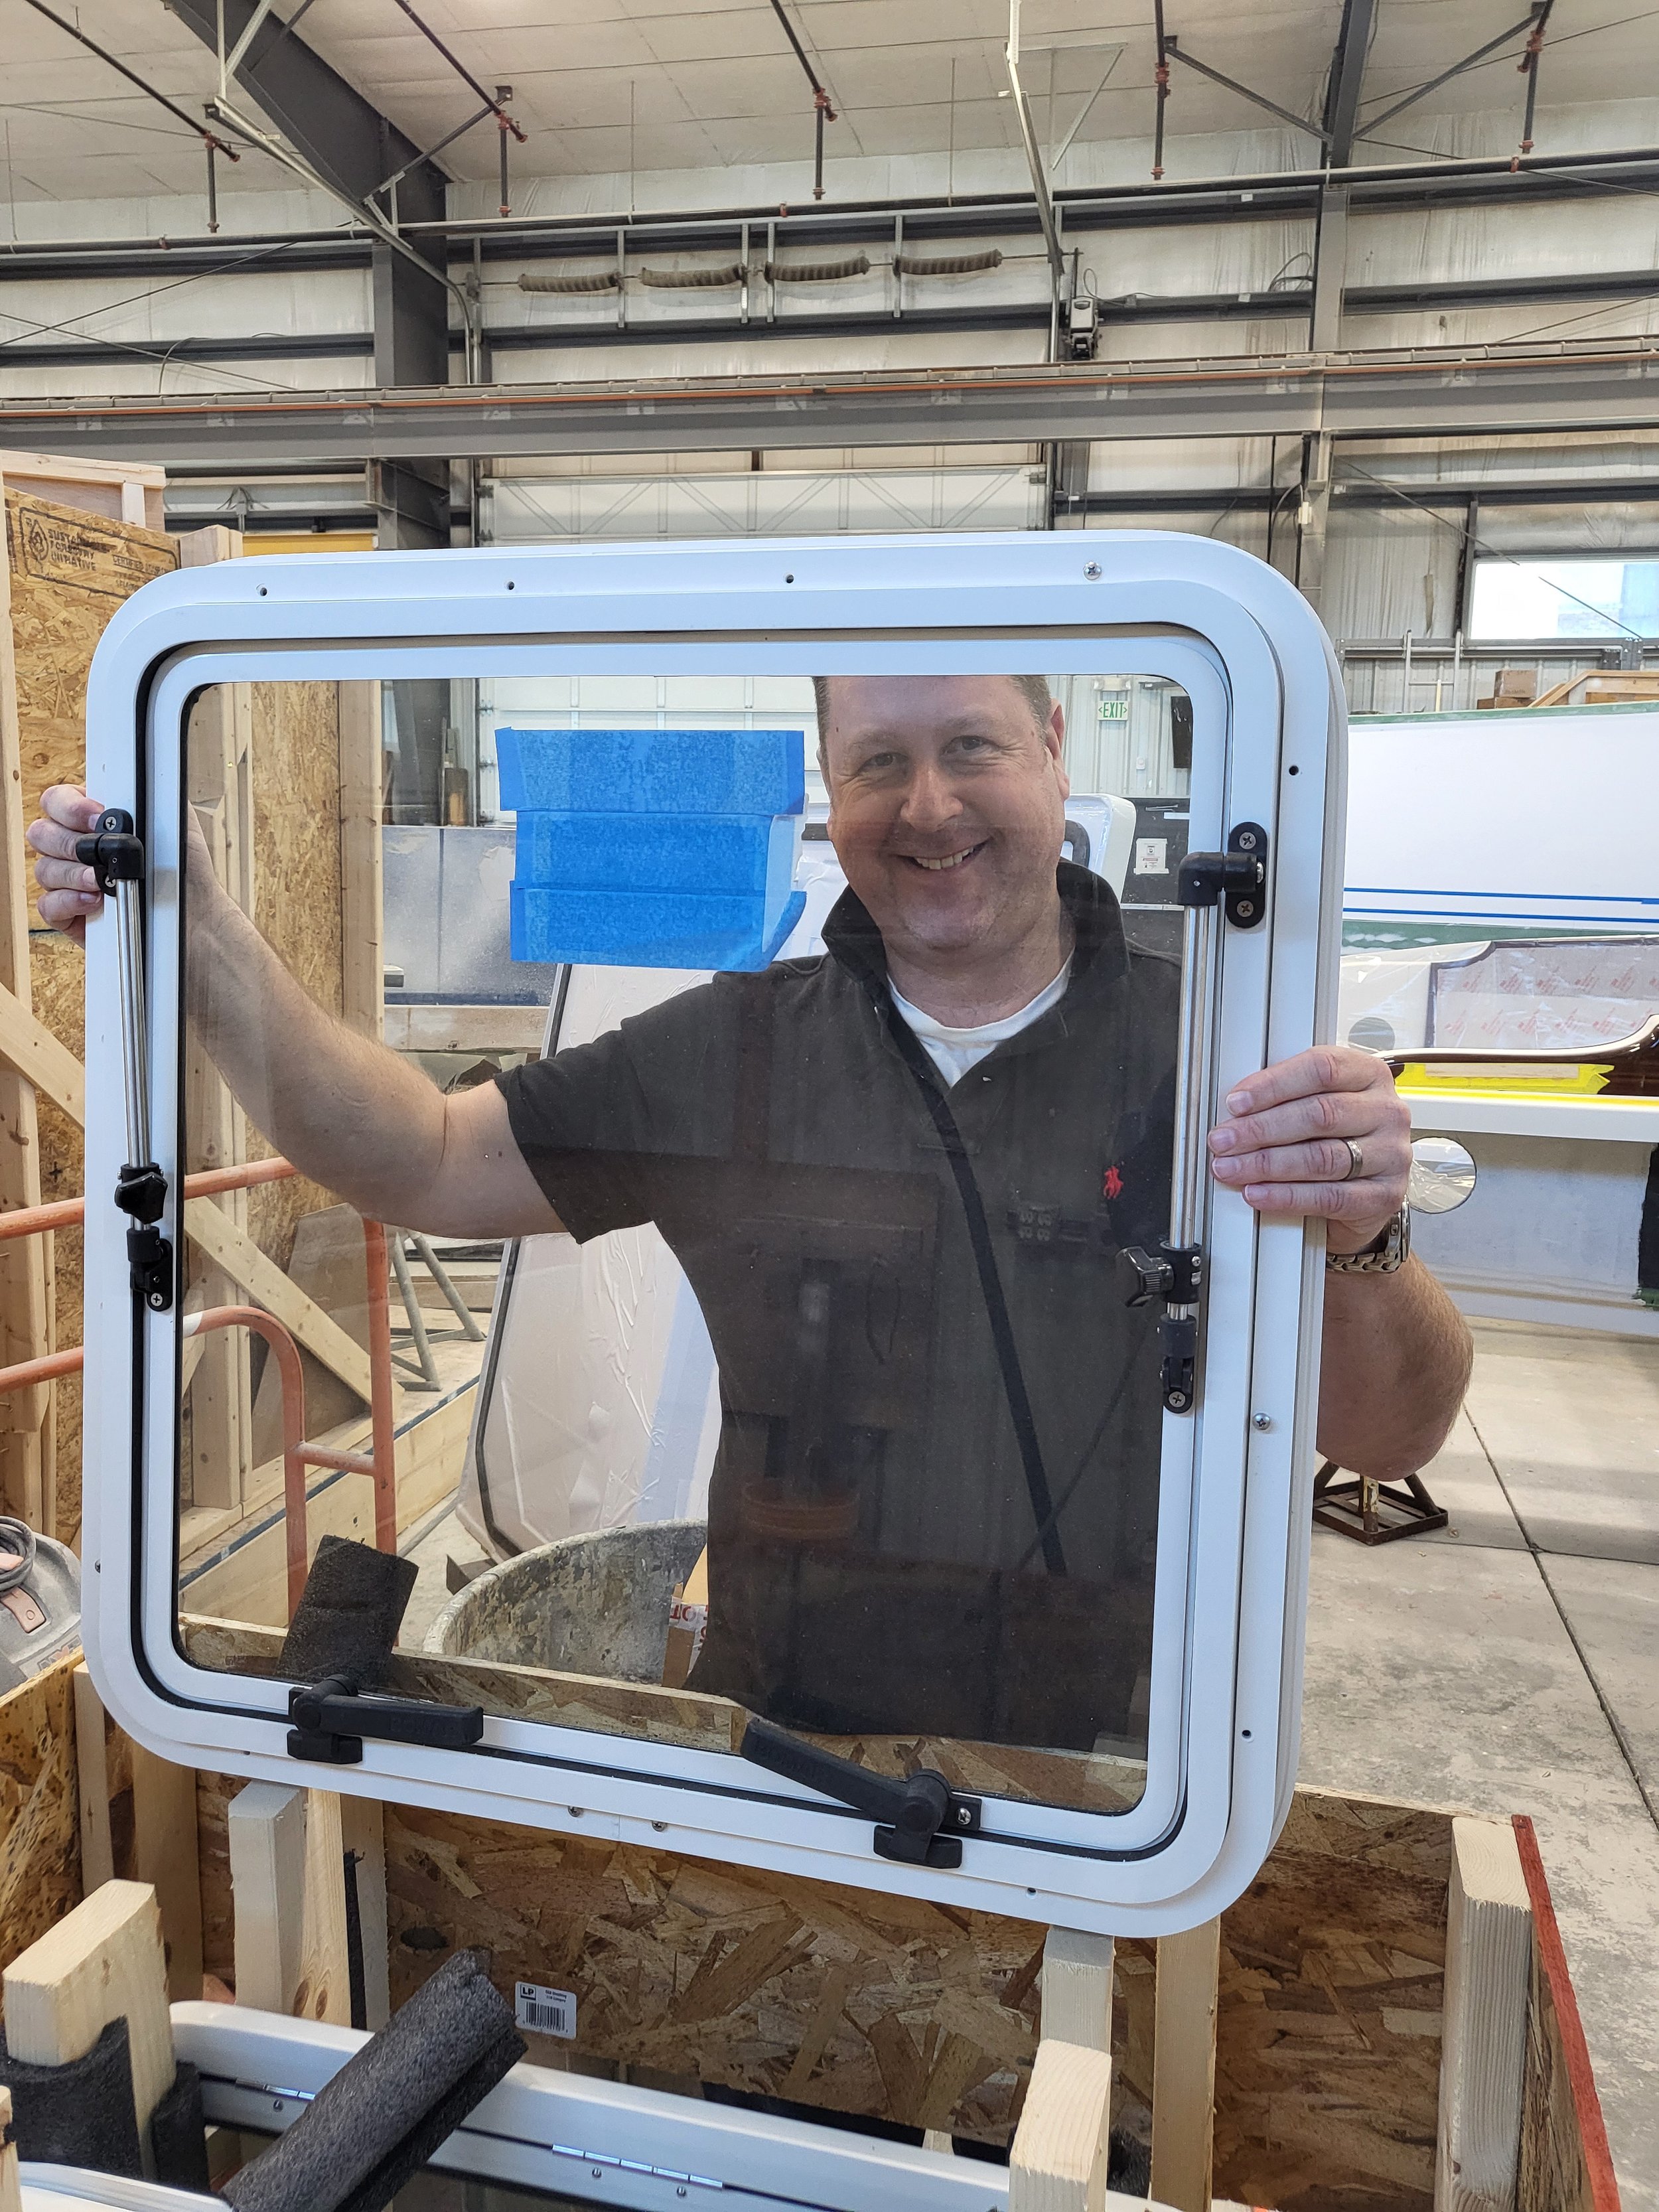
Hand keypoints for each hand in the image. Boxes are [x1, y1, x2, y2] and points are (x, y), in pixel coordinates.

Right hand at [29, 784, 218, 949]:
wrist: (198, 916)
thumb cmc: (186, 871)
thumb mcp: (177, 823)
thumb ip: (150, 798)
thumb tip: (137, 779)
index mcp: (93, 820)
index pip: (57, 800)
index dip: (69, 807)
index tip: (97, 817)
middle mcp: (77, 848)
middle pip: (42, 833)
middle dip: (69, 842)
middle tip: (99, 853)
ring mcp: (70, 881)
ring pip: (44, 870)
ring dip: (73, 874)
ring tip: (101, 881)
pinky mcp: (70, 914)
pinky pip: (48, 905)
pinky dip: (68, 901)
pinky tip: (95, 901)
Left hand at [1206, 1046, 1410, 1252]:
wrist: (1365, 1192)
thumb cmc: (1337, 1139)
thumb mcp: (1317, 1106)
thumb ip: (1287, 1099)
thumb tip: (1236, 1109)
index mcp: (1369, 1075)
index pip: (1322, 1069)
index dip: (1273, 1085)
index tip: (1236, 1102)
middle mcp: (1386, 1111)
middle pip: (1319, 1114)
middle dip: (1261, 1128)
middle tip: (1224, 1141)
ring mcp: (1390, 1155)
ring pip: (1322, 1157)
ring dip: (1267, 1164)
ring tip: (1231, 1168)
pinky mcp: (1384, 1196)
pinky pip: (1329, 1197)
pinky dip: (1286, 1196)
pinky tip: (1258, 1192)